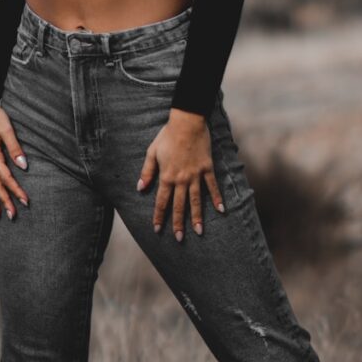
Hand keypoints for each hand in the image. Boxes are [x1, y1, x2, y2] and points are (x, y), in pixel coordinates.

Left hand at [136, 108, 224, 239]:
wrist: (187, 122)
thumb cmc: (167, 136)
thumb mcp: (152, 152)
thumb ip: (147, 172)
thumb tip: (140, 188)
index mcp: (167, 176)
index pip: (162, 201)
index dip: (159, 216)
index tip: (158, 229)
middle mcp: (181, 179)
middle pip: (179, 205)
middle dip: (178, 223)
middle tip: (179, 238)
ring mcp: (195, 175)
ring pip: (196, 200)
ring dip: (197, 217)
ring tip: (199, 232)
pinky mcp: (207, 168)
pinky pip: (212, 186)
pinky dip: (217, 198)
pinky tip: (221, 210)